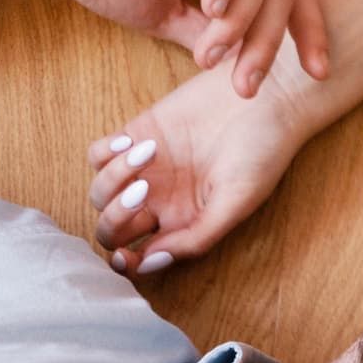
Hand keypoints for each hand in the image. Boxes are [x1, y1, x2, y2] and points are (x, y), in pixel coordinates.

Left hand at [85, 57, 313, 271]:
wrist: (263, 99)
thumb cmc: (261, 151)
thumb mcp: (237, 201)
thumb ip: (198, 235)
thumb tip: (153, 260)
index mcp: (186, 224)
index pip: (141, 256)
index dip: (125, 263)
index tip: (125, 256)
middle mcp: (162, 202)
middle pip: (113, 228)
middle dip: (117, 219)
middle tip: (143, 193)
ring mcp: (146, 170)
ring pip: (102, 193)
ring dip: (114, 180)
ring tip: (149, 154)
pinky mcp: (137, 136)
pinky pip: (99, 154)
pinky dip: (107, 153)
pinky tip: (133, 142)